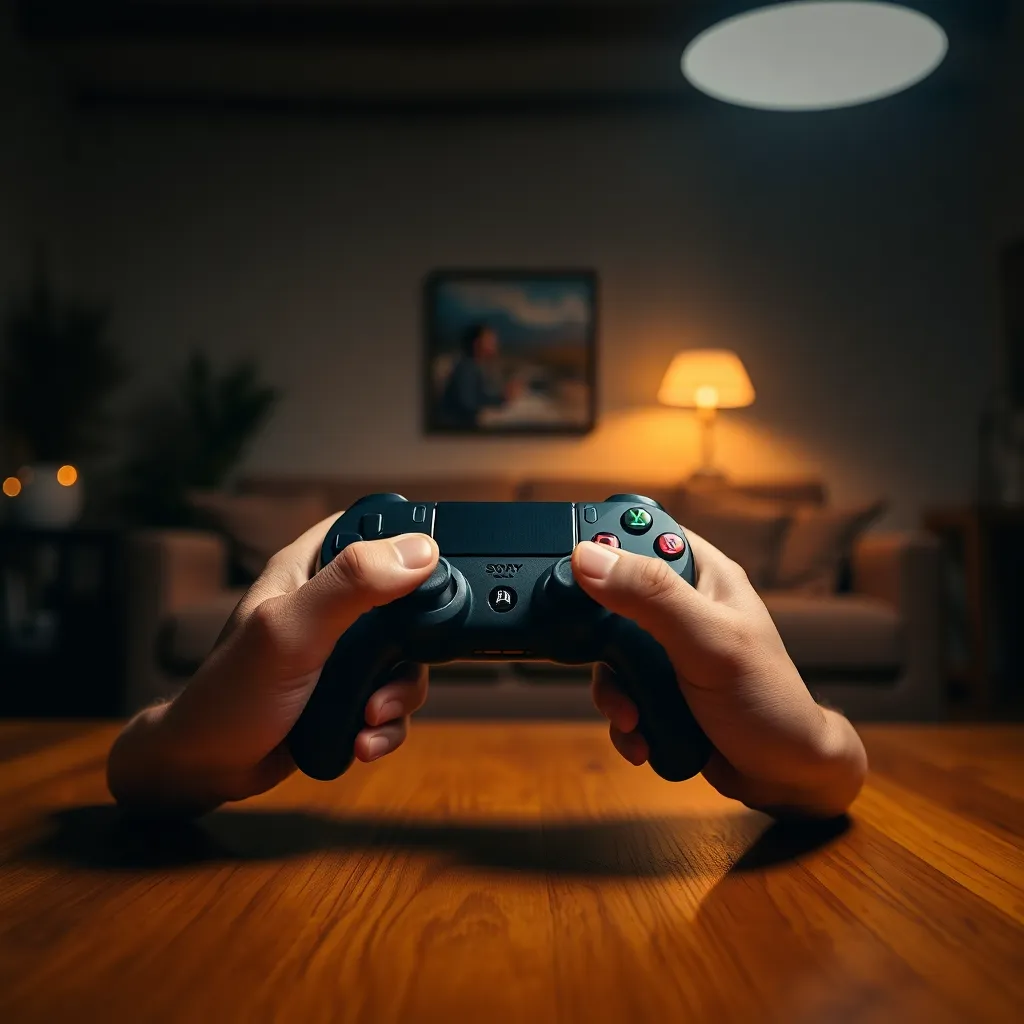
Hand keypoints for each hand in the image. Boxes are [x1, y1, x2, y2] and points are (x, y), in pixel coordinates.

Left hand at [107, 518, 440, 816]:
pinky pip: (392, 700)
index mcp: (309, 569)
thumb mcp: (291, 630)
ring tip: (371, 718)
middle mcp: (330, 605)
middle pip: (406, 601)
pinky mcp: (347, 693)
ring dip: (400, 695)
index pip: (370, 528)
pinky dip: (388, 725)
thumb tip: (419, 551)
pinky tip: (363, 741)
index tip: (432, 576)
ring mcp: (340, 651)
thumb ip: (351, 585)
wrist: (207, 770)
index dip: (407, 542)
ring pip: (406, 659)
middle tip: (395, 670)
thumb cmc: (230, 694)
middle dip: (414, 645)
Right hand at [572, 533, 867, 817]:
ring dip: (611, 690)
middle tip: (609, 661)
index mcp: (703, 575)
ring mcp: (668, 649)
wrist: (783, 776)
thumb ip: (651, 596)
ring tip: (632, 716)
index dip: (605, 543)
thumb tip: (589, 557)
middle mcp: (682, 607)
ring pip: (607, 652)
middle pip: (609, 598)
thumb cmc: (768, 702)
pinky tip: (640, 735)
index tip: (574, 571)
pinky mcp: (658, 688)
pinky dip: (620, 716)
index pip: (643, 534)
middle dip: (600, 641)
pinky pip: (617, 690)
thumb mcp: (707, 641)